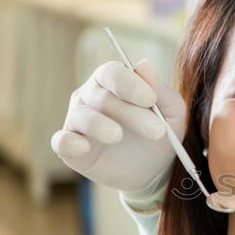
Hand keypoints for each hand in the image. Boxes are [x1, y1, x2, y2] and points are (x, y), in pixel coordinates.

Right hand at [50, 59, 185, 192]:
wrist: (153, 170)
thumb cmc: (160, 133)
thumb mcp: (172, 114)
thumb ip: (161, 91)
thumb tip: (144, 64)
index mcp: (114, 82)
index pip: (112, 72)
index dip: (129, 84)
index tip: (151, 100)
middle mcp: (90, 96)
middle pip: (102, 96)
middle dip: (131, 113)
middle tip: (157, 131)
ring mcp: (78, 121)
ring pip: (82, 116)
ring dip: (100, 125)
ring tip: (118, 136)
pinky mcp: (71, 149)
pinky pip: (62, 141)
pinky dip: (69, 142)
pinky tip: (83, 147)